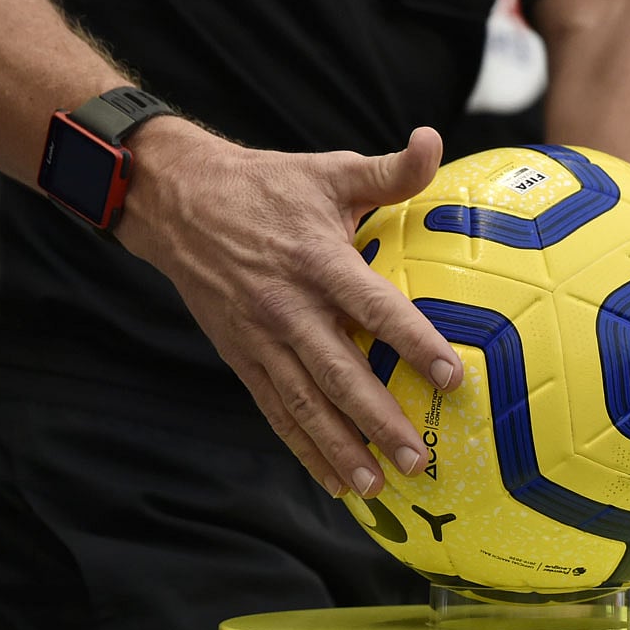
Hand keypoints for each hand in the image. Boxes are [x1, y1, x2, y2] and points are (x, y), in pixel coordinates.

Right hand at [118, 120, 462, 498]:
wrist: (178, 201)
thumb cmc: (267, 187)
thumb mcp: (329, 172)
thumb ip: (388, 172)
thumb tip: (435, 141)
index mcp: (318, 261)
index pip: (374, 308)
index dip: (413, 342)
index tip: (451, 377)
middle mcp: (288, 308)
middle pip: (339, 373)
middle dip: (379, 421)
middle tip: (419, 459)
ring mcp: (260, 338)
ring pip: (305, 404)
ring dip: (341, 449)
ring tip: (377, 488)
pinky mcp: (241, 357)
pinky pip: (275, 410)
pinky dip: (304, 448)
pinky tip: (333, 480)